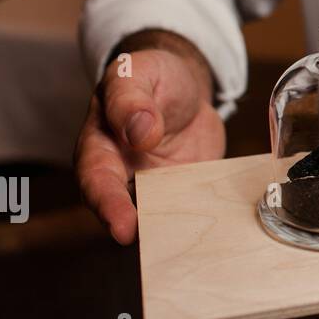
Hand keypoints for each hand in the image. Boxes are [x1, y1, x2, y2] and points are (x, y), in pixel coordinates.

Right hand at [74, 30, 224, 244]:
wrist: (185, 87)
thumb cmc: (152, 78)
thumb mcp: (137, 74)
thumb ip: (131, 100)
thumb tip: (139, 131)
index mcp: (99, 148)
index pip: (97, 182)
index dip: (109, 207)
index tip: (124, 228)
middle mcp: (123, 176)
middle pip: (124, 212)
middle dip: (140, 231)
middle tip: (158, 244)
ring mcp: (155, 188)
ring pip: (158, 218)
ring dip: (171, 231)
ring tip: (188, 244)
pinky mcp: (184, 192)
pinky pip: (192, 210)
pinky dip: (204, 219)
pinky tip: (220, 226)